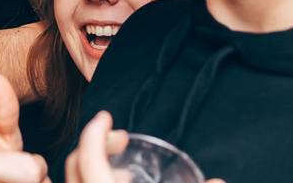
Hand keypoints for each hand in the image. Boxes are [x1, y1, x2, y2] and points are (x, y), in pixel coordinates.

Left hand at [64, 112, 223, 182]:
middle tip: (120, 140)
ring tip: (123, 171)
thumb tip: (218, 180)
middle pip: (74, 166)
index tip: (106, 117)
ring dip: (93, 168)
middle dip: (94, 145)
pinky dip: (91, 181)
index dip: (94, 133)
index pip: (87, 159)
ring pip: (73, 181)